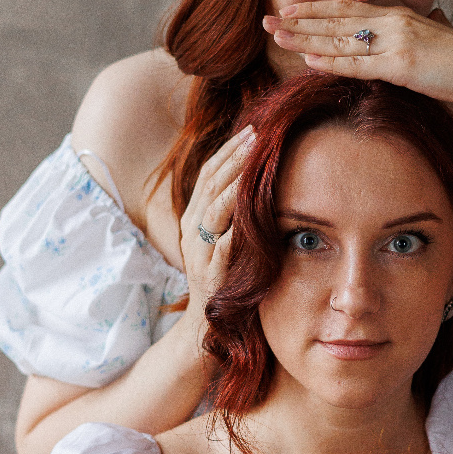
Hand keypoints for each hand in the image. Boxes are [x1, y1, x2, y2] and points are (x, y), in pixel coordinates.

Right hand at [178, 125, 254, 338]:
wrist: (206, 323)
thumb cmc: (225, 278)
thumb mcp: (227, 239)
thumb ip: (236, 214)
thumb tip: (260, 181)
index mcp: (195, 218)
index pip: (209, 174)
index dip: (229, 150)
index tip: (253, 130)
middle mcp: (192, 231)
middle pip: (210, 184)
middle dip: (234, 157)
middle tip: (258, 135)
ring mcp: (200, 252)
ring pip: (213, 210)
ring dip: (233, 184)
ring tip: (254, 163)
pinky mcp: (210, 275)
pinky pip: (221, 247)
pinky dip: (234, 228)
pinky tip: (249, 211)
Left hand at [263, 0, 452, 107]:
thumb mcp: (435, 37)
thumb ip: (421, 27)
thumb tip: (427, 16)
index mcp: (398, 15)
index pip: (348, 8)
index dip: (315, 8)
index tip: (289, 10)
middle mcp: (393, 22)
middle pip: (337, 19)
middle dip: (299, 20)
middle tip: (267, 20)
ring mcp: (396, 42)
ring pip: (341, 38)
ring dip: (305, 37)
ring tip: (277, 37)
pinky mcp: (401, 65)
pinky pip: (359, 63)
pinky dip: (332, 61)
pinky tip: (309, 59)